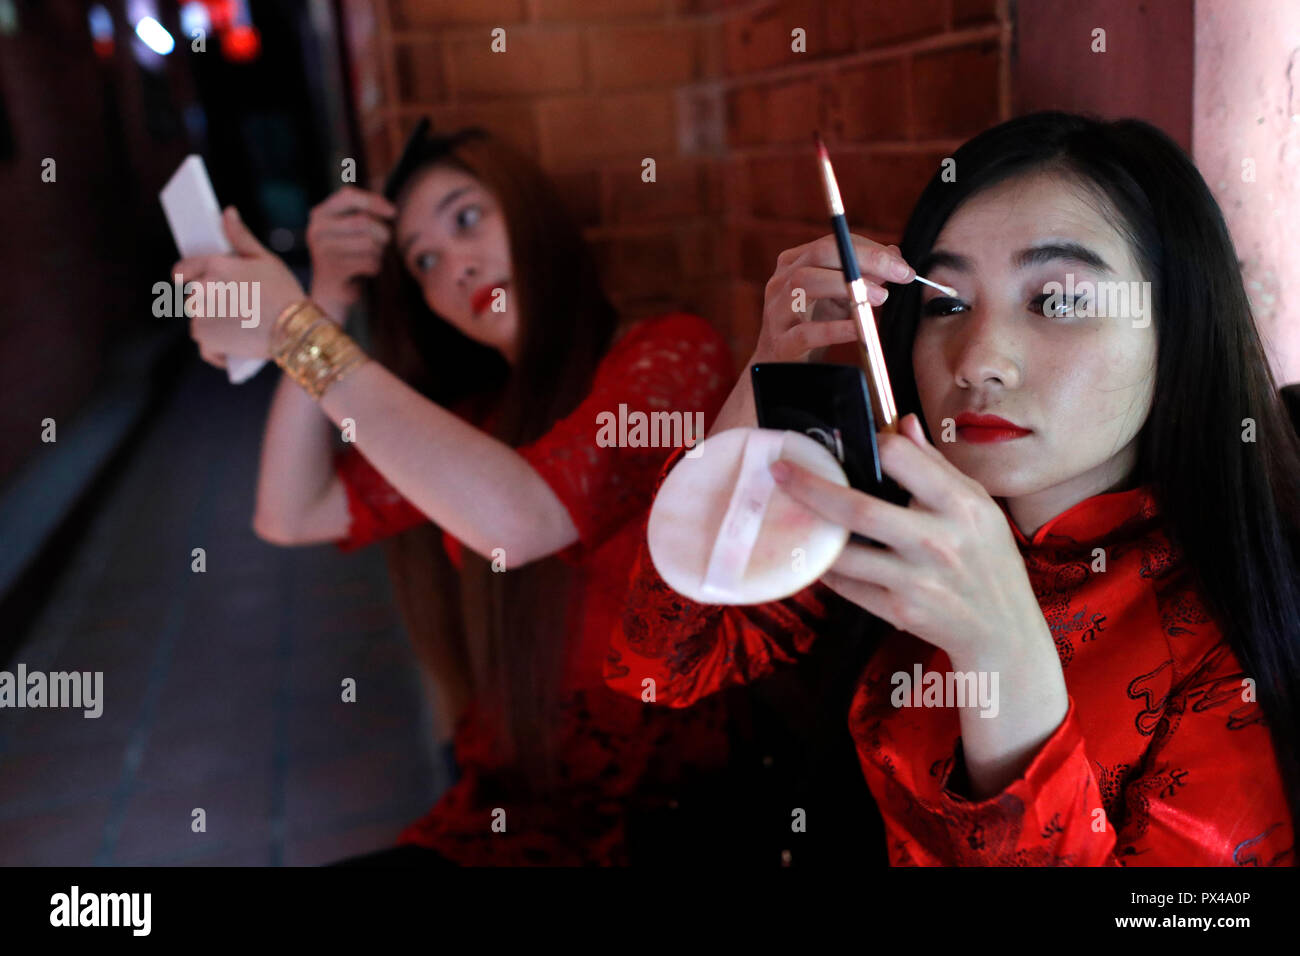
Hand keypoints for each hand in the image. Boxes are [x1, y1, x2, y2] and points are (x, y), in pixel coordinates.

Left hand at [173, 207, 305, 368]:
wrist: (296, 330)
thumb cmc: (284, 292)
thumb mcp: (266, 259)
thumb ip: (241, 236)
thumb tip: (227, 211)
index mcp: (214, 266)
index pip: (182, 270)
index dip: (189, 277)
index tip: (195, 283)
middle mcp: (201, 290)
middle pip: (195, 297)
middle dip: (212, 303)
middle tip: (240, 309)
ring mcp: (200, 317)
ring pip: (200, 321)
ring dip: (214, 326)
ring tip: (242, 327)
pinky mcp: (206, 340)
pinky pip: (205, 345)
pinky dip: (217, 349)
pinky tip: (235, 347)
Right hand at [305, 186, 395, 315]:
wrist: (331, 296)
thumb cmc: (348, 259)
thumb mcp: (350, 232)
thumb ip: (362, 211)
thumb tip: (383, 181)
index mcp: (320, 214)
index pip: (348, 195)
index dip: (374, 201)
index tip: (393, 213)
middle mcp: (316, 229)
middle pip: (363, 221)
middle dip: (381, 234)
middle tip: (382, 246)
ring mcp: (322, 249)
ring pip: (369, 243)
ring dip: (379, 253)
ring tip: (370, 259)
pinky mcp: (332, 269)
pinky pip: (369, 262)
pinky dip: (375, 268)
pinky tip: (366, 272)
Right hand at [753, 234, 913, 364]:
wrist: (780, 368)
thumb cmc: (810, 326)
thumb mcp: (836, 297)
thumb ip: (862, 275)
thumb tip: (894, 254)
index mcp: (793, 264)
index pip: (833, 243)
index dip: (871, 249)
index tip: (902, 265)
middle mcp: (781, 281)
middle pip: (820, 254)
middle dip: (866, 259)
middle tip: (900, 273)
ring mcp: (778, 311)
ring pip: (806, 283)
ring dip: (848, 286)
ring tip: (881, 298)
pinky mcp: (781, 343)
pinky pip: (806, 332)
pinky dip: (835, 329)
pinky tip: (859, 328)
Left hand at [769, 413, 1051, 666]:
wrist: (1003, 632)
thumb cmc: (988, 560)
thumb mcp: (977, 507)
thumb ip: (936, 466)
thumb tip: (903, 423)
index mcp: (960, 506)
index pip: (902, 459)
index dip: (870, 444)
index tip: (843, 444)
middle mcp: (938, 542)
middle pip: (859, 509)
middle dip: (811, 487)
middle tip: (779, 472)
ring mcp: (917, 581)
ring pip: (845, 555)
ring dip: (810, 533)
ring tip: (785, 514)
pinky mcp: (900, 611)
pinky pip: (847, 586)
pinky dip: (826, 569)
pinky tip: (813, 552)